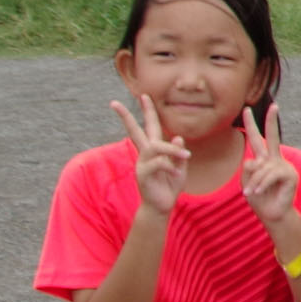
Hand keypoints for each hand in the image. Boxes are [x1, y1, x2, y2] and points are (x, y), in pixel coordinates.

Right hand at [110, 94, 188, 215]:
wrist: (162, 206)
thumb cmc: (170, 185)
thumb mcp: (180, 167)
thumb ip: (179, 153)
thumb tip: (178, 138)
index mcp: (153, 150)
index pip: (148, 127)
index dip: (147, 111)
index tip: (143, 95)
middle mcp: (145, 154)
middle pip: (135, 131)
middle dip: (126, 116)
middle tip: (114, 102)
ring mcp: (142, 163)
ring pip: (155, 147)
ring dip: (171, 150)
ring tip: (186, 158)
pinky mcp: (143, 174)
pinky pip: (158, 163)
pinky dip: (170, 166)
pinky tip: (177, 173)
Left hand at [239, 104, 298, 225]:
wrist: (272, 214)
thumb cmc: (259, 198)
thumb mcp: (247, 181)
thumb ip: (248, 168)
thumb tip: (256, 160)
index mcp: (264, 159)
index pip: (257, 139)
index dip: (251, 125)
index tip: (247, 110)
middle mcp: (275, 159)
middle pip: (273, 137)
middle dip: (271, 121)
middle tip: (274, 105)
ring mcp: (284, 166)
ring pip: (262, 166)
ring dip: (253, 182)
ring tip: (250, 193)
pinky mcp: (290, 175)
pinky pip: (270, 175)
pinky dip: (261, 184)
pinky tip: (258, 192)